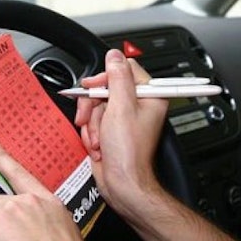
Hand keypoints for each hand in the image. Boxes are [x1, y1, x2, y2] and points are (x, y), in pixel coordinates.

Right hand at [74, 49, 168, 213]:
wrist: (122, 185)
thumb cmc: (129, 153)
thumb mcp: (121, 108)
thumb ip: (117, 78)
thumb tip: (114, 55)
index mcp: (149, 96)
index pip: (124, 70)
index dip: (106, 78)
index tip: (95, 88)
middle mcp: (137, 106)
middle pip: (105, 89)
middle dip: (94, 108)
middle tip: (92, 119)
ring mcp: (123, 119)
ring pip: (96, 106)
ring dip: (92, 124)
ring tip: (100, 139)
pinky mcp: (111, 131)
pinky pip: (93, 122)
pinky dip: (91, 134)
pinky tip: (99, 146)